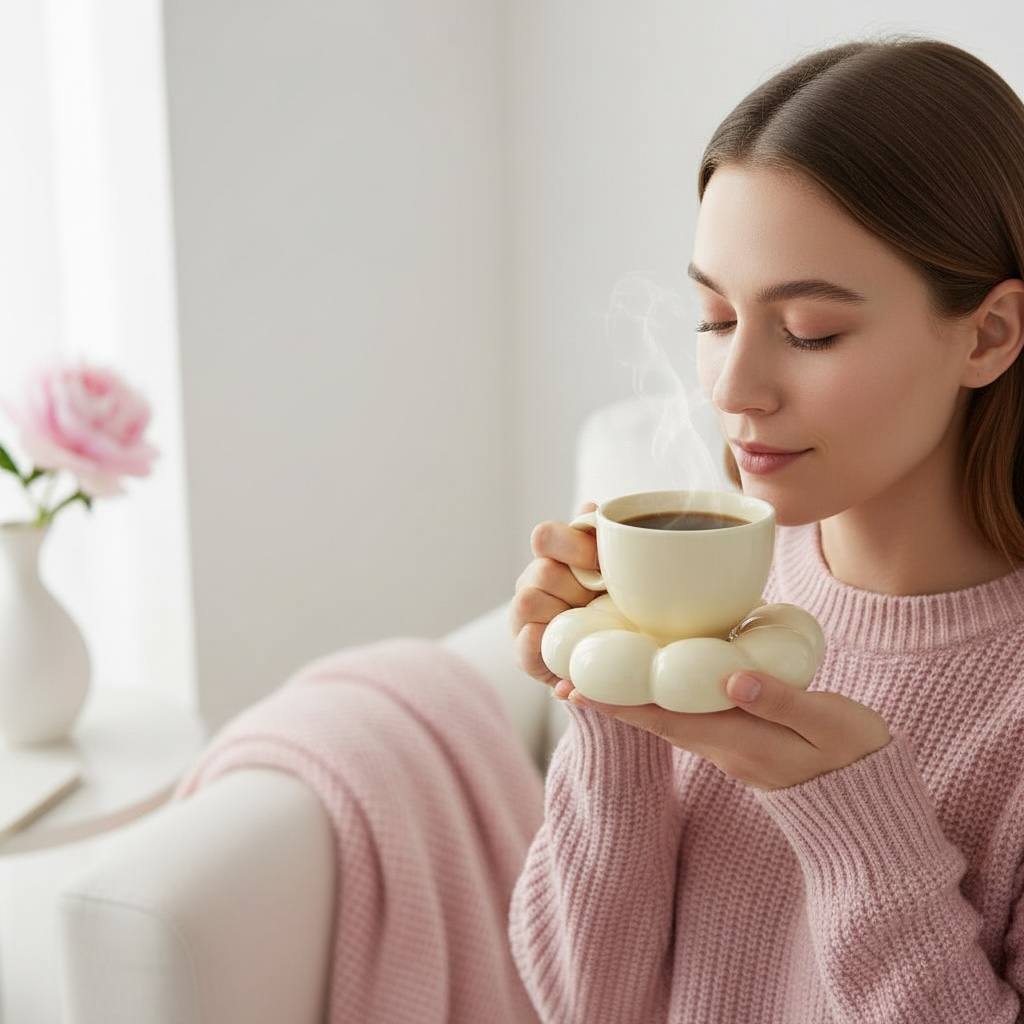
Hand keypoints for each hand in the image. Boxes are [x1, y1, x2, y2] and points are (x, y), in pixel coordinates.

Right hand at [512, 503, 600, 686]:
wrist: (614, 661)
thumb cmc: (617, 609)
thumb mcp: (618, 573)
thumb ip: (601, 539)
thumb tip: (590, 509)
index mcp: (554, 557)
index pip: (546, 535)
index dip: (572, 545)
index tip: (600, 564)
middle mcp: (533, 581)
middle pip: (543, 570)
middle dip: (577, 588)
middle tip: (601, 603)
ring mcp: (523, 616)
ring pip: (527, 600)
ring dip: (561, 614)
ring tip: (587, 627)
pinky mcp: (523, 652)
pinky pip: (526, 641)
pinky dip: (545, 642)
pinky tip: (569, 648)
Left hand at [566, 669, 890, 789]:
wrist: (870, 810)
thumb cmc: (855, 758)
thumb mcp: (829, 725)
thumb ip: (782, 700)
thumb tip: (730, 676)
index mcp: (739, 739)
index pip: (664, 717)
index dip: (617, 703)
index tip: (573, 688)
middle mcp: (724, 747)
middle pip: (654, 719)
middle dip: (609, 700)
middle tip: (563, 677)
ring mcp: (730, 750)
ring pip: (668, 720)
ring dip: (630, 700)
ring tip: (595, 677)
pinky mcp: (740, 745)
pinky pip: (689, 721)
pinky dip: (662, 702)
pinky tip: (655, 683)